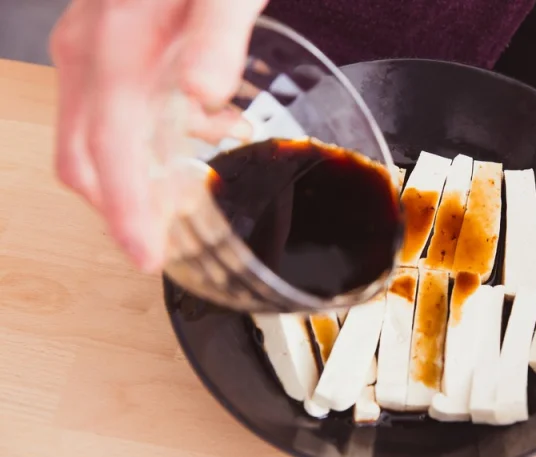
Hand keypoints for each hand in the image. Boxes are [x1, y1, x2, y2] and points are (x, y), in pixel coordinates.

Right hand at [50, 0, 266, 271]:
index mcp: (112, 50)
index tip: (146, 258)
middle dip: (120, 209)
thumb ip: (215, 35)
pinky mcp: (108, 47)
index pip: (106, 154)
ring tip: (187, 197)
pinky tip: (199, 136)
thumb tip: (203, 94)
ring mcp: (90, 50)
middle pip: (82, 160)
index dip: (126, 214)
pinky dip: (144, 144)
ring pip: (91, 142)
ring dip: (132, 180)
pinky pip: (108, 115)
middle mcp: (87, 55)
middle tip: (168, 241)